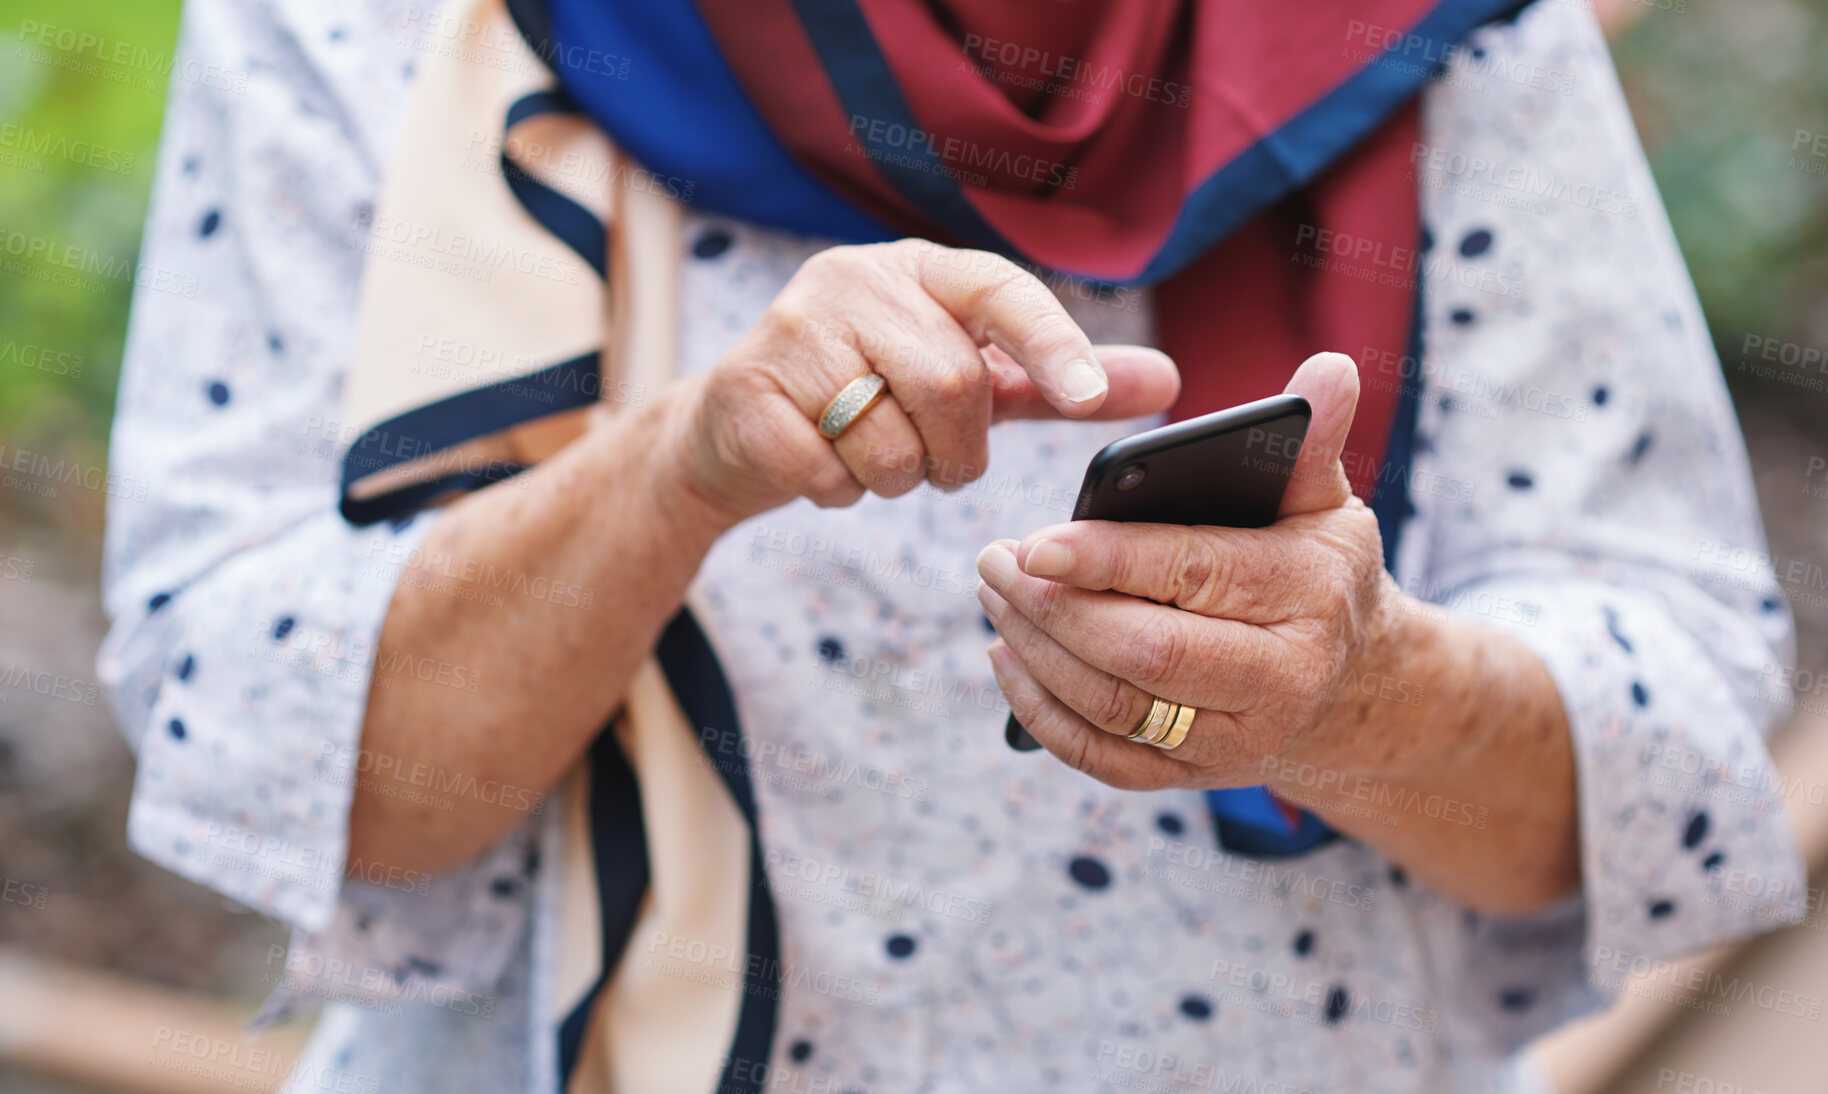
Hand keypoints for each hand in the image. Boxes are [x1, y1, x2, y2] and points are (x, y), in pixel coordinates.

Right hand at [662, 239, 1180, 523]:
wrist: (731, 429)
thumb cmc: (872, 396)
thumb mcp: (967, 378)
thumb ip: (1056, 377)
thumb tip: (1169, 379)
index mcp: (920, 268)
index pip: (1001, 290)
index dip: (1053, 342)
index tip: (1092, 398)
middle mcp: (853, 279)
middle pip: (952, 383)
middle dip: (958, 450)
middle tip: (936, 459)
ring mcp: (791, 332)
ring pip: (889, 441)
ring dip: (897, 479)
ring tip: (872, 459)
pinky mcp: (745, 393)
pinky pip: (827, 473)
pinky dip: (839, 493)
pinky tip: (822, 468)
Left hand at [976, 352, 1403, 789]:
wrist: (1357, 693)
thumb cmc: (1320, 576)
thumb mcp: (1327, 506)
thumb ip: (1311, 442)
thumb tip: (1326, 369)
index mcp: (1308, 596)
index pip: (1193, 574)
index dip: (1106, 560)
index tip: (1035, 540)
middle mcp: (1279, 680)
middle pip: (1143, 654)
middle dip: (1053, 608)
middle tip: (992, 561)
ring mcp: (1235, 740)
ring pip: (1113, 707)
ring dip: (1035, 653)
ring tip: (991, 597)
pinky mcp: (1195, 778)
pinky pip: (1103, 758)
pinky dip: (1043, 715)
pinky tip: (1008, 660)